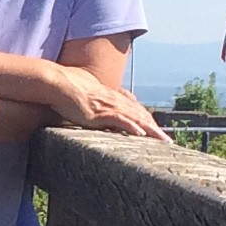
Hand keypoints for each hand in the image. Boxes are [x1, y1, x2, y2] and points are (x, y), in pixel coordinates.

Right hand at [43, 67, 166, 137]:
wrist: (58, 83)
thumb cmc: (69, 90)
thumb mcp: (87, 96)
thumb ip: (97, 102)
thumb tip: (97, 108)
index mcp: (112, 98)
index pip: (136, 110)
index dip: (148, 121)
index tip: (157, 132)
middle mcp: (114, 101)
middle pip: (141, 115)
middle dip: (155, 129)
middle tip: (167, 142)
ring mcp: (108, 106)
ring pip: (135, 118)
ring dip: (150, 130)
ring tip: (162, 141)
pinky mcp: (99, 112)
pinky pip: (119, 119)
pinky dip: (131, 126)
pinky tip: (140, 133)